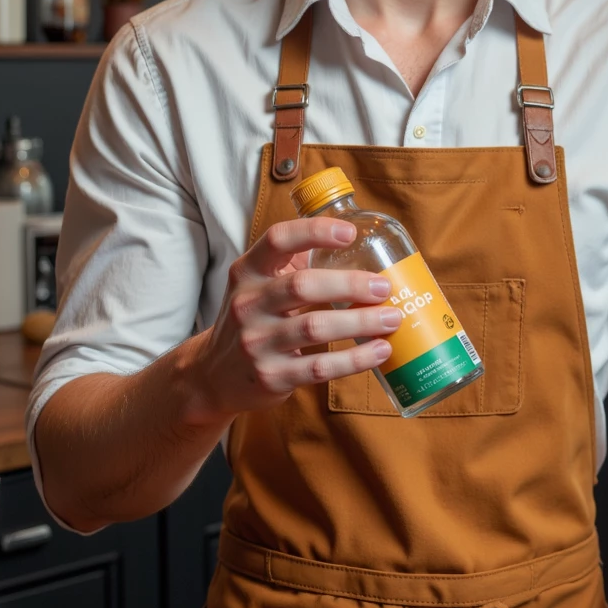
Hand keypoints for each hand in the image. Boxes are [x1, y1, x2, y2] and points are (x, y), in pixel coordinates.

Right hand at [195, 216, 400, 416]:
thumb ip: (295, 265)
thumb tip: (360, 249)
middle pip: (302, 285)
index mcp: (247, 272)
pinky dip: (355, 359)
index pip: (278, 240)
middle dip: (350, 284)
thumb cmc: (253, 320)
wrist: (215, 375)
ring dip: (361, 322)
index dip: (314, 232)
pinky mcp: (272, 376)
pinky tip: (379, 351)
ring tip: (392, 318)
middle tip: (384, 287)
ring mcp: (257, 342)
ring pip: (316, 327)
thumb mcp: (258, 286)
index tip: (350, 232)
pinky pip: (320, 367)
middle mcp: (247, 304)